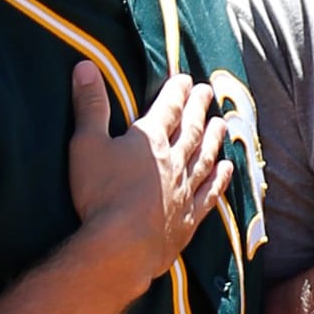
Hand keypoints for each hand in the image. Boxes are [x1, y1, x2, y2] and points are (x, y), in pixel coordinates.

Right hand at [67, 64, 232, 284]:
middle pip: (191, 129)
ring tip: (223, 125)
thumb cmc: (100, 195)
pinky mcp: (187, 219)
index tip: (187, 79)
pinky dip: (220, 180)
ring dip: (215, 139)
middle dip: (199, 108)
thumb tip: (86, 66)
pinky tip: (227, 170)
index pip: (167, 109)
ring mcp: (184, 191)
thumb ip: (90, 107)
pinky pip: (209, 194)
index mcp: (149, 141)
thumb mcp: (86, 145)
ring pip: (205, 158)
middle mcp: (173, 162)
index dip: (177, 91)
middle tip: (209, 92)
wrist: (122, 247)